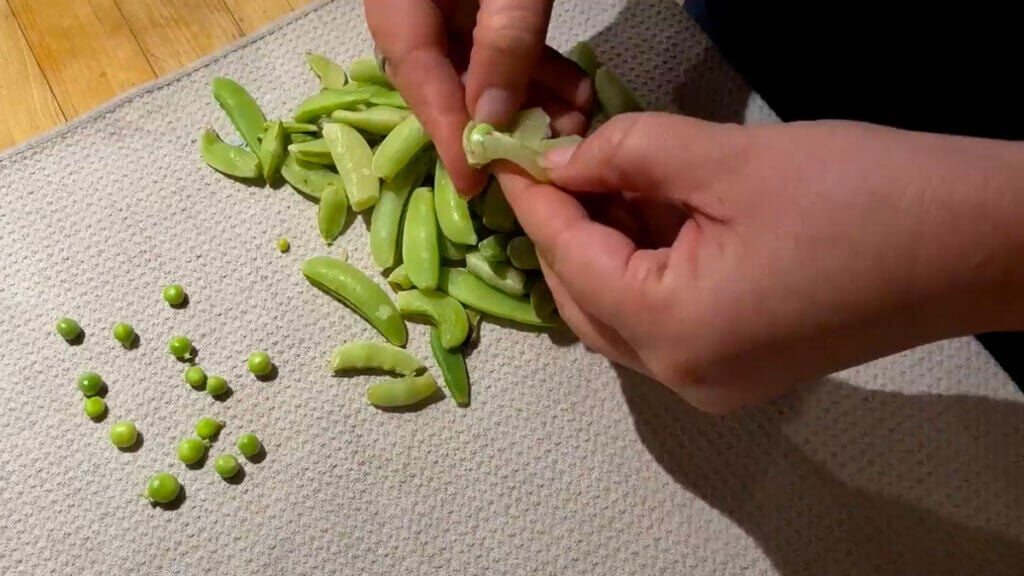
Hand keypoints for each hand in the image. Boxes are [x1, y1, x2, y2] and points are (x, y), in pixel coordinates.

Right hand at [364, 0, 592, 195]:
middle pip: (445, 83)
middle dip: (499, 124)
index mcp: (399, 5)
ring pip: (480, 68)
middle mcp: (413, 12)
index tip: (473, 186)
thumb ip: (503, 42)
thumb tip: (493, 119)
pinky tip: (574, 91)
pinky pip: (499, 42)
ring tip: (574, 125)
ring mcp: (445, 3)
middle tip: (543, 158)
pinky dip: (535, 67)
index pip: (419, 81)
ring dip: (528, 100)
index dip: (448, 136)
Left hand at [497, 113, 1023, 411]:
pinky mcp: (741, 367)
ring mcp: (713, 380)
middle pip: (582, 298)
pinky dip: (643, 266)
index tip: (502, 152)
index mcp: (675, 332)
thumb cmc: (865, 193)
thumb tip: (558, 159)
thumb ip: (628, 155)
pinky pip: (662, 318)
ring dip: (601, 245)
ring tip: (601, 173)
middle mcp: (682, 375)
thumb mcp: (732, 160)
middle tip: (552, 157)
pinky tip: (647, 210)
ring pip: (618, 311)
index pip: (568, 261)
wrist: (982, 241)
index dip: (533, 200)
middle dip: (561, 227)